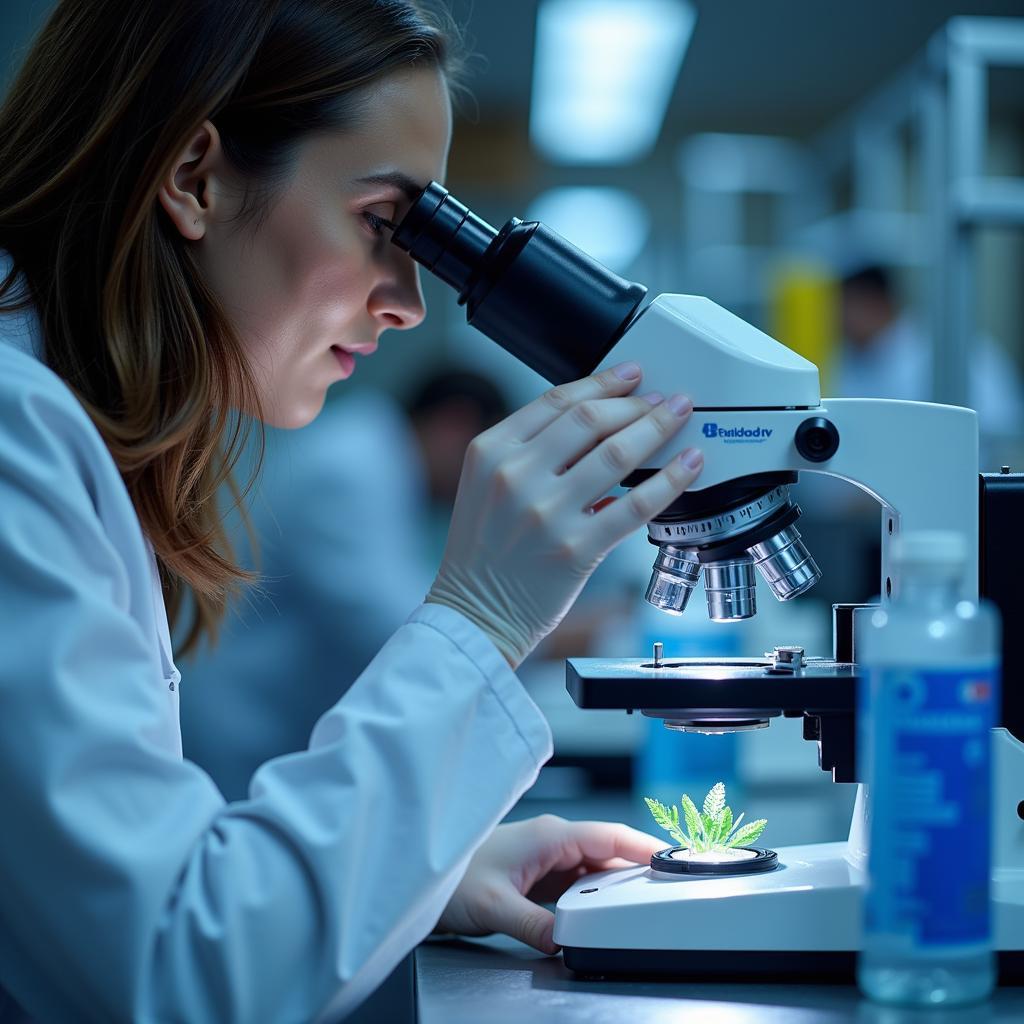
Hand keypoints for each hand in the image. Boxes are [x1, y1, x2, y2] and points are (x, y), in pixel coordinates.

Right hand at [426, 362, 702, 666]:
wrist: (476, 612)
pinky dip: (670, 478)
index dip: (603, 381)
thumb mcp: (484, 484)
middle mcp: (515, 475)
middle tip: (665, 399)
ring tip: (679, 418)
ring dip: (657, 428)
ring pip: (617, 453)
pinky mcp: (576, 548)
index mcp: (490, 451)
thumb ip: (528, 450)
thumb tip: (598, 423)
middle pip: (590, 419)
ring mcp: (546, 512)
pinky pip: (636, 504)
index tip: (632, 373)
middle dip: (636, 402)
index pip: (555, 400)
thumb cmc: (484, 551)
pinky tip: (689, 464)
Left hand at [436, 815, 663, 954]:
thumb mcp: (495, 906)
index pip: (608, 836)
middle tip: (667, 887)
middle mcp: (550, 841)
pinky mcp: (539, 875)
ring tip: (641, 901)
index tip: (671, 859)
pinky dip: (594, 896)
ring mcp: (545, 858)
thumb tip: (565, 942)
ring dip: (615, 885)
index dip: (643, 847)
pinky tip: (602, 911)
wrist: (421, 874)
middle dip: (636, 868)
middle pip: (607, 852)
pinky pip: (578, 883)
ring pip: (593, 869)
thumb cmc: (452, 876)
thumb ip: (534, 924)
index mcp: (548, 836)